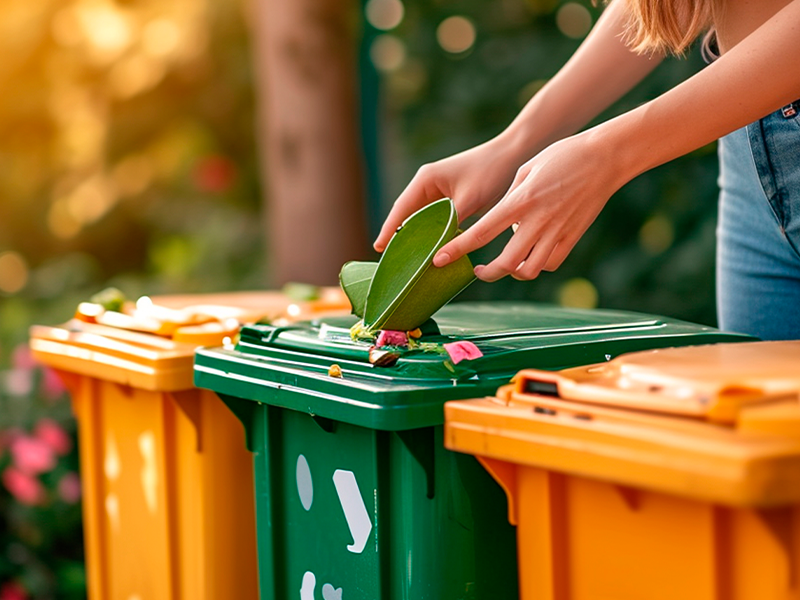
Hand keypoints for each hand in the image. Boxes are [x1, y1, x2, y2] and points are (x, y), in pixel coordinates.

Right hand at [373, 134, 527, 251]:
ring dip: (417, 236)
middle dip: (400, 236)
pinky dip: (433, 233)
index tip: (378, 248)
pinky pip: (436, 220)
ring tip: (408, 259)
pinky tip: (433, 249)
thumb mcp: (469, 200)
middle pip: (408, 215)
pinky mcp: (452, 198)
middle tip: (392, 261)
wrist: (515, 154)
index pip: (401, 208)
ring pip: (422, 219)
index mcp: (426, 179)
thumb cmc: (491, 171)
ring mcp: (439, 191)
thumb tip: (438, 252)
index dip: (390, 229)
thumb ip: (451, 225)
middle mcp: (428, 184)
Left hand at [433, 130, 625, 280]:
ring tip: (505, 264)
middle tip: (477, 270)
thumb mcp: (526, 169)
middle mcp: (537, 221)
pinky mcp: (572, 237)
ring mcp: (557, 232)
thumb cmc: (563, 156)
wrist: (605, 157)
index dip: (457, 249)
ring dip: (512, 272)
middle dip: (486, 273)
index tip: (438, 260)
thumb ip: (510, 198)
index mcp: (520, 201)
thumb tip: (504, 222)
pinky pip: (549, 263)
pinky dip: (536, 265)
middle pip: (505, 263)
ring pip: (528, 270)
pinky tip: (530, 255)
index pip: (481, 233)